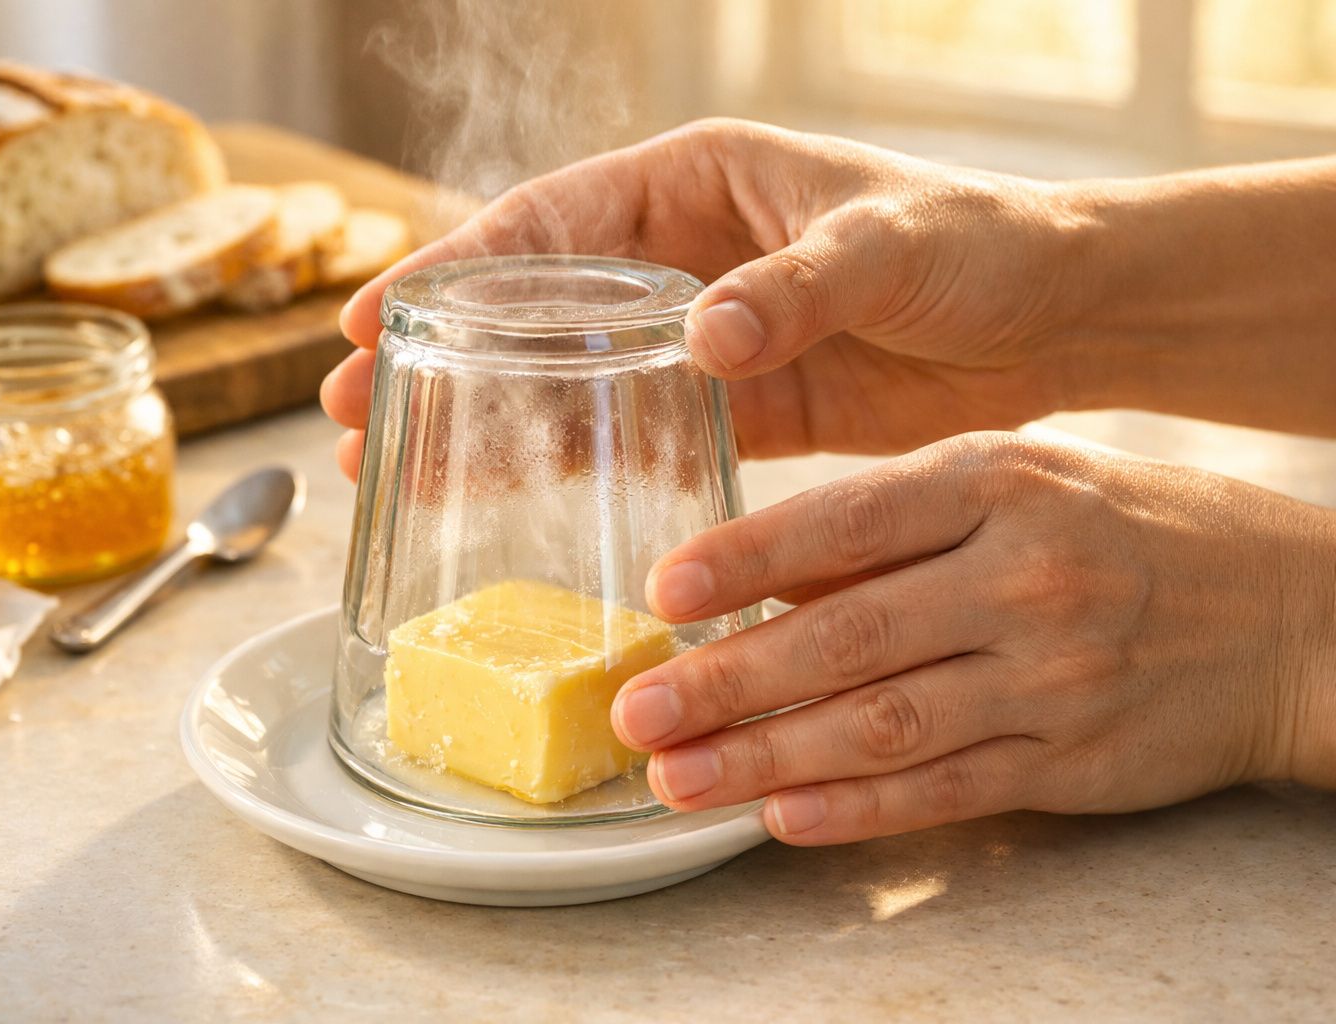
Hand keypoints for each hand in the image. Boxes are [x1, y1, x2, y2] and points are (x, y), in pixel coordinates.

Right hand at [322, 118, 1093, 478]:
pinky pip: (636, 433)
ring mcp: (703, 335)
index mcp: (697, 181)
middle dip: (440, 355)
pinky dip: (577, 463)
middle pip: (531, 305)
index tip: (369, 319)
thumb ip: (794, 288)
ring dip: (491, 420)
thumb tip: (700, 338)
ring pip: (570, 376)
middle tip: (350, 413)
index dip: (451, 271)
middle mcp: (684, 254)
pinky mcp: (737, 407)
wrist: (1063, 318)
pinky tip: (517, 500)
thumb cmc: (984, 244)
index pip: (544, 222)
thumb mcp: (887, 247)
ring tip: (403, 471)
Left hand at [610, 432, 1335, 844]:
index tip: (660, 594)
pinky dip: (857, 809)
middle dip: (729, 683)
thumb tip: (762, 569)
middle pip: (850, 637)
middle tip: (637, 713)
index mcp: (1001, 485)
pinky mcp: (1074, 762)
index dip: (746, 562)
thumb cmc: (1126, 528)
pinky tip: (780, 815)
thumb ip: (895, 524)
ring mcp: (1054, 679)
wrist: (1290, 614)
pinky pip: (947, 791)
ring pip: (885, 728)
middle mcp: (1025, 578)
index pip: (849, 521)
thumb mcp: (1019, 482)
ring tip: (679, 778)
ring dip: (767, 759)